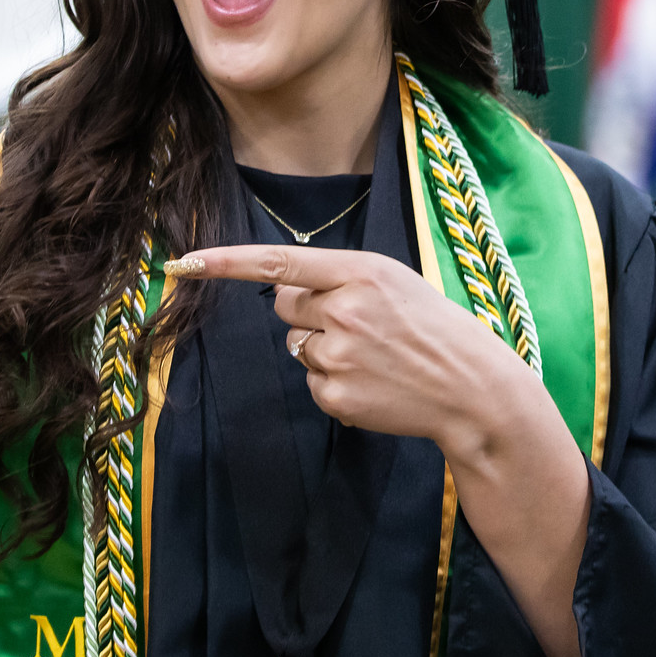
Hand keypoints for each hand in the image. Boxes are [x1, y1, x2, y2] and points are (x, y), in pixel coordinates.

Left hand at [170, 244, 531, 446]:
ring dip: (322, 349)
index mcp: (361, 272)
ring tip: (373, 357)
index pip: (279, 260)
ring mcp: (339, 356)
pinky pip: (310, 381)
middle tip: (357, 324)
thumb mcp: (393, 281)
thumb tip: (280, 290)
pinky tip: (371, 383)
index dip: (225, 262)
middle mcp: (345, 309)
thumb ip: (337, 277)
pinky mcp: (336, 396)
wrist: (471, 389)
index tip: (184, 262)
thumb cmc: (431, 327)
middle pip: (283, 304)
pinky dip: (333, 383)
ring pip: (296, 346)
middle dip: (306, 312)